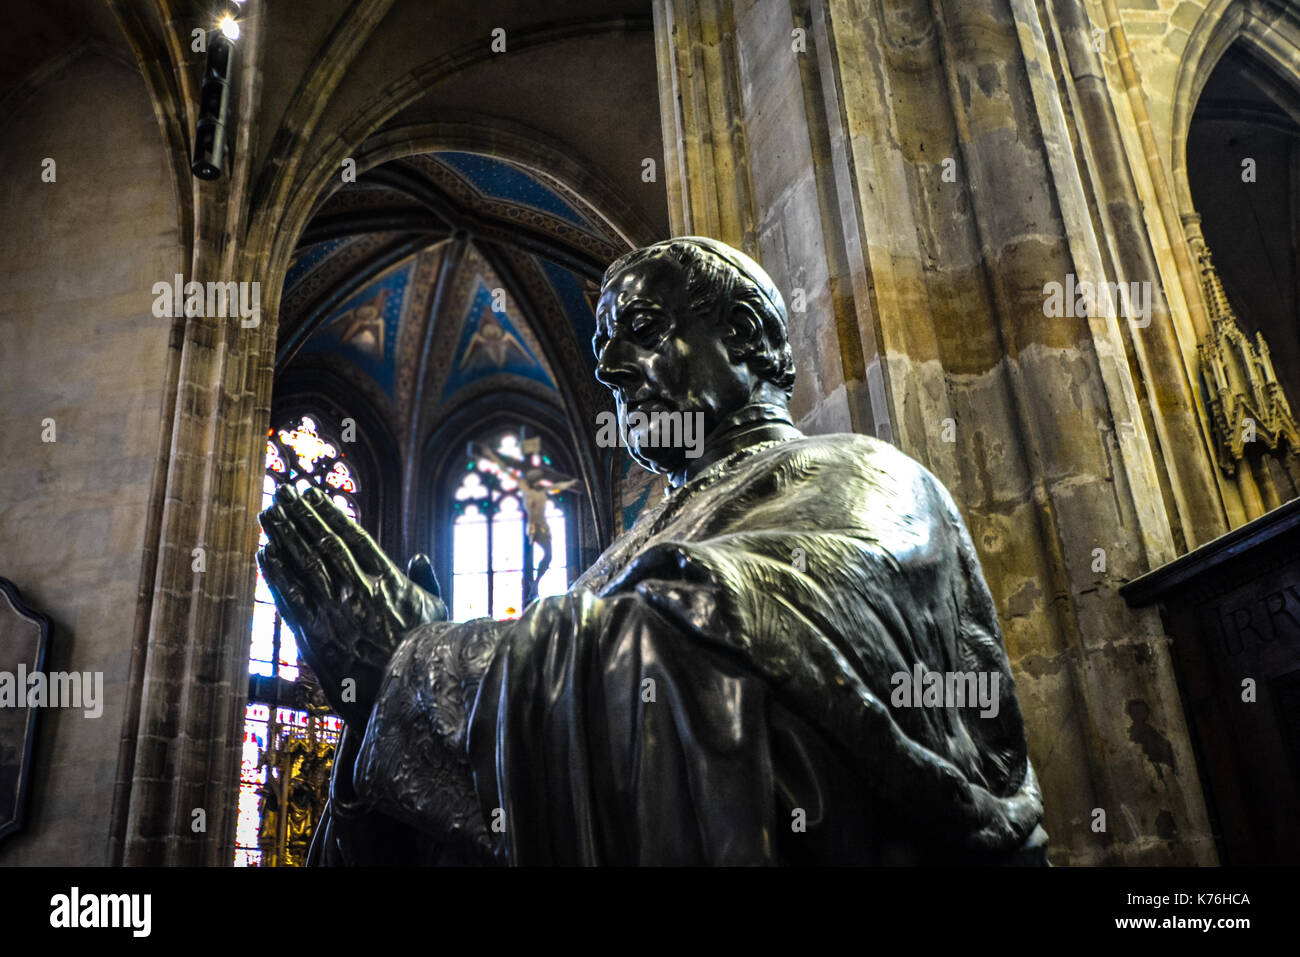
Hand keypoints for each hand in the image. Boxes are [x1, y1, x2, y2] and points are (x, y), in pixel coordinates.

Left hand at [257, 484, 446, 724]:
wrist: (402, 699)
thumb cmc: (425, 654)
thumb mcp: (437, 612)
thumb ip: (426, 581)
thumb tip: (418, 557)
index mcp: (388, 579)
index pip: (351, 536)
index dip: (328, 512)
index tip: (312, 493)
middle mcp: (357, 590)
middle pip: (321, 543)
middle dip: (300, 515)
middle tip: (281, 492)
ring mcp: (332, 613)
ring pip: (301, 565)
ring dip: (282, 535)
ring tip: (267, 513)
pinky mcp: (313, 637)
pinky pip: (289, 598)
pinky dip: (275, 573)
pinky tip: (264, 553)